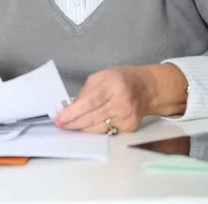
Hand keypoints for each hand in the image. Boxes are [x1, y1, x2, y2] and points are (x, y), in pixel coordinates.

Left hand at [56, 64, 187, 133]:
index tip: (61, 119)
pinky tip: (86, 128)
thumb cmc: (121, 79)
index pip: (90, 102)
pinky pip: (107, 132)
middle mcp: (122, 102)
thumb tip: (72, 108)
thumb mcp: (101, 76)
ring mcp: (127, 117)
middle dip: (74, 123)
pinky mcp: (129, 128)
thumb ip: (86, 91)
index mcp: (114, 85)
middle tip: (61, 125)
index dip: (73, 112)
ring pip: (99, 128)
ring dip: (82, 129)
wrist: (146, 88)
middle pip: (93, 117)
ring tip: (70, 127)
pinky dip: (94, 131)